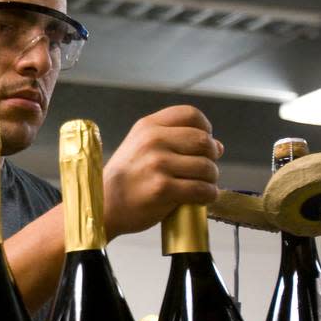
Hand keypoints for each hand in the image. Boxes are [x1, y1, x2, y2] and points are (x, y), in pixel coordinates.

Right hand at [102, 105, 223, 238]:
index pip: (190, 114)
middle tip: (204, 170)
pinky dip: (208, 195)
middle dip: (211, 157)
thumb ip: (174, 142)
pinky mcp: (162, 188)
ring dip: (211, 179)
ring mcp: (157, 164)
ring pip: (207, 167)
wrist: (102, 206)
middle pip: (204, 141)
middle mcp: (152, 141)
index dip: (205, 128)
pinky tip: (201, 198)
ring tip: (202, 186)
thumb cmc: (125, 180)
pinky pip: (202, 190)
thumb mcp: (140, 147)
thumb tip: (218, 146)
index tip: (203, 144)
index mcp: (147, 126)